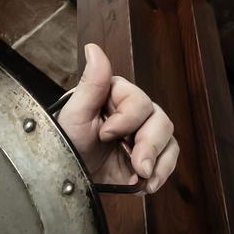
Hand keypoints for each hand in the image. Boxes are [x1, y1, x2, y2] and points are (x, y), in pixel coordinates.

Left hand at [56, 44, 178, 192]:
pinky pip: (169, 157)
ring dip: (158, 159)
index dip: (127, 119)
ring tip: (142, 176)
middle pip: (159, 119)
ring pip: (168, 137)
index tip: (106, 135)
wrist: (67, 183)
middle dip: (149, 144)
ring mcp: (141, 134)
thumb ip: (90, 84)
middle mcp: (132, 112)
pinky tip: (147, 184)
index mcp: (114, 96)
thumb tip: (94, 49)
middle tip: (136, 165)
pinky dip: (162, 172)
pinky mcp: (148, 157)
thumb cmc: (64, 145)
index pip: (138, 100)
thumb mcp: (73, 116)